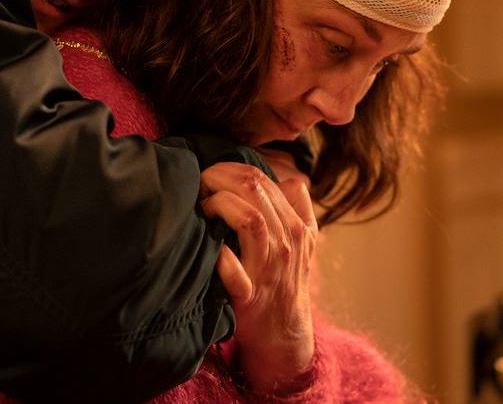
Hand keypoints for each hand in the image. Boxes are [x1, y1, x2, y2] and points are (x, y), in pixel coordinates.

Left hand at [200, 161, 318, 393]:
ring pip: (250, 219)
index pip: (262, 179)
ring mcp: (268, 268)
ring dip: (219, 204)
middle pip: (254, 189)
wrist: (283, 332)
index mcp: (295, 225)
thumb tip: (292, 179)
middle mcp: (286, 242)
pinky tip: (206, 245)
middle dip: (218, 178)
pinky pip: (233, 268)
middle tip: (199, 185)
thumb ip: (299, 208)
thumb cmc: (285, 281)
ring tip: (202, 207)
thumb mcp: (304, 243)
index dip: (229, 170)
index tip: (210, 176)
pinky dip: (219, 253)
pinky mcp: (249, 295)